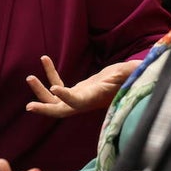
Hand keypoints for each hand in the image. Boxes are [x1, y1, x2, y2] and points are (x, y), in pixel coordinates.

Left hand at [25, 56, 140, 117]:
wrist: (126, 82)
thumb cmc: (128, 77)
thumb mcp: (128, 73)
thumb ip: (132, 71)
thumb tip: (141, 65)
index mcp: (93, 99)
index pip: (77, 101)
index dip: (66, 97)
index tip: (54, 88)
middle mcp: (83, 102)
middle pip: (60, 111)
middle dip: (45, 109)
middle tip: (29, 106)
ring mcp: (77, 98)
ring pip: (54, 100)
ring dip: (40, 91)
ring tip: (29, 78)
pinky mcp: (75, 91)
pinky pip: (58, 84)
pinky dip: (50, 73)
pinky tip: (44, 59)